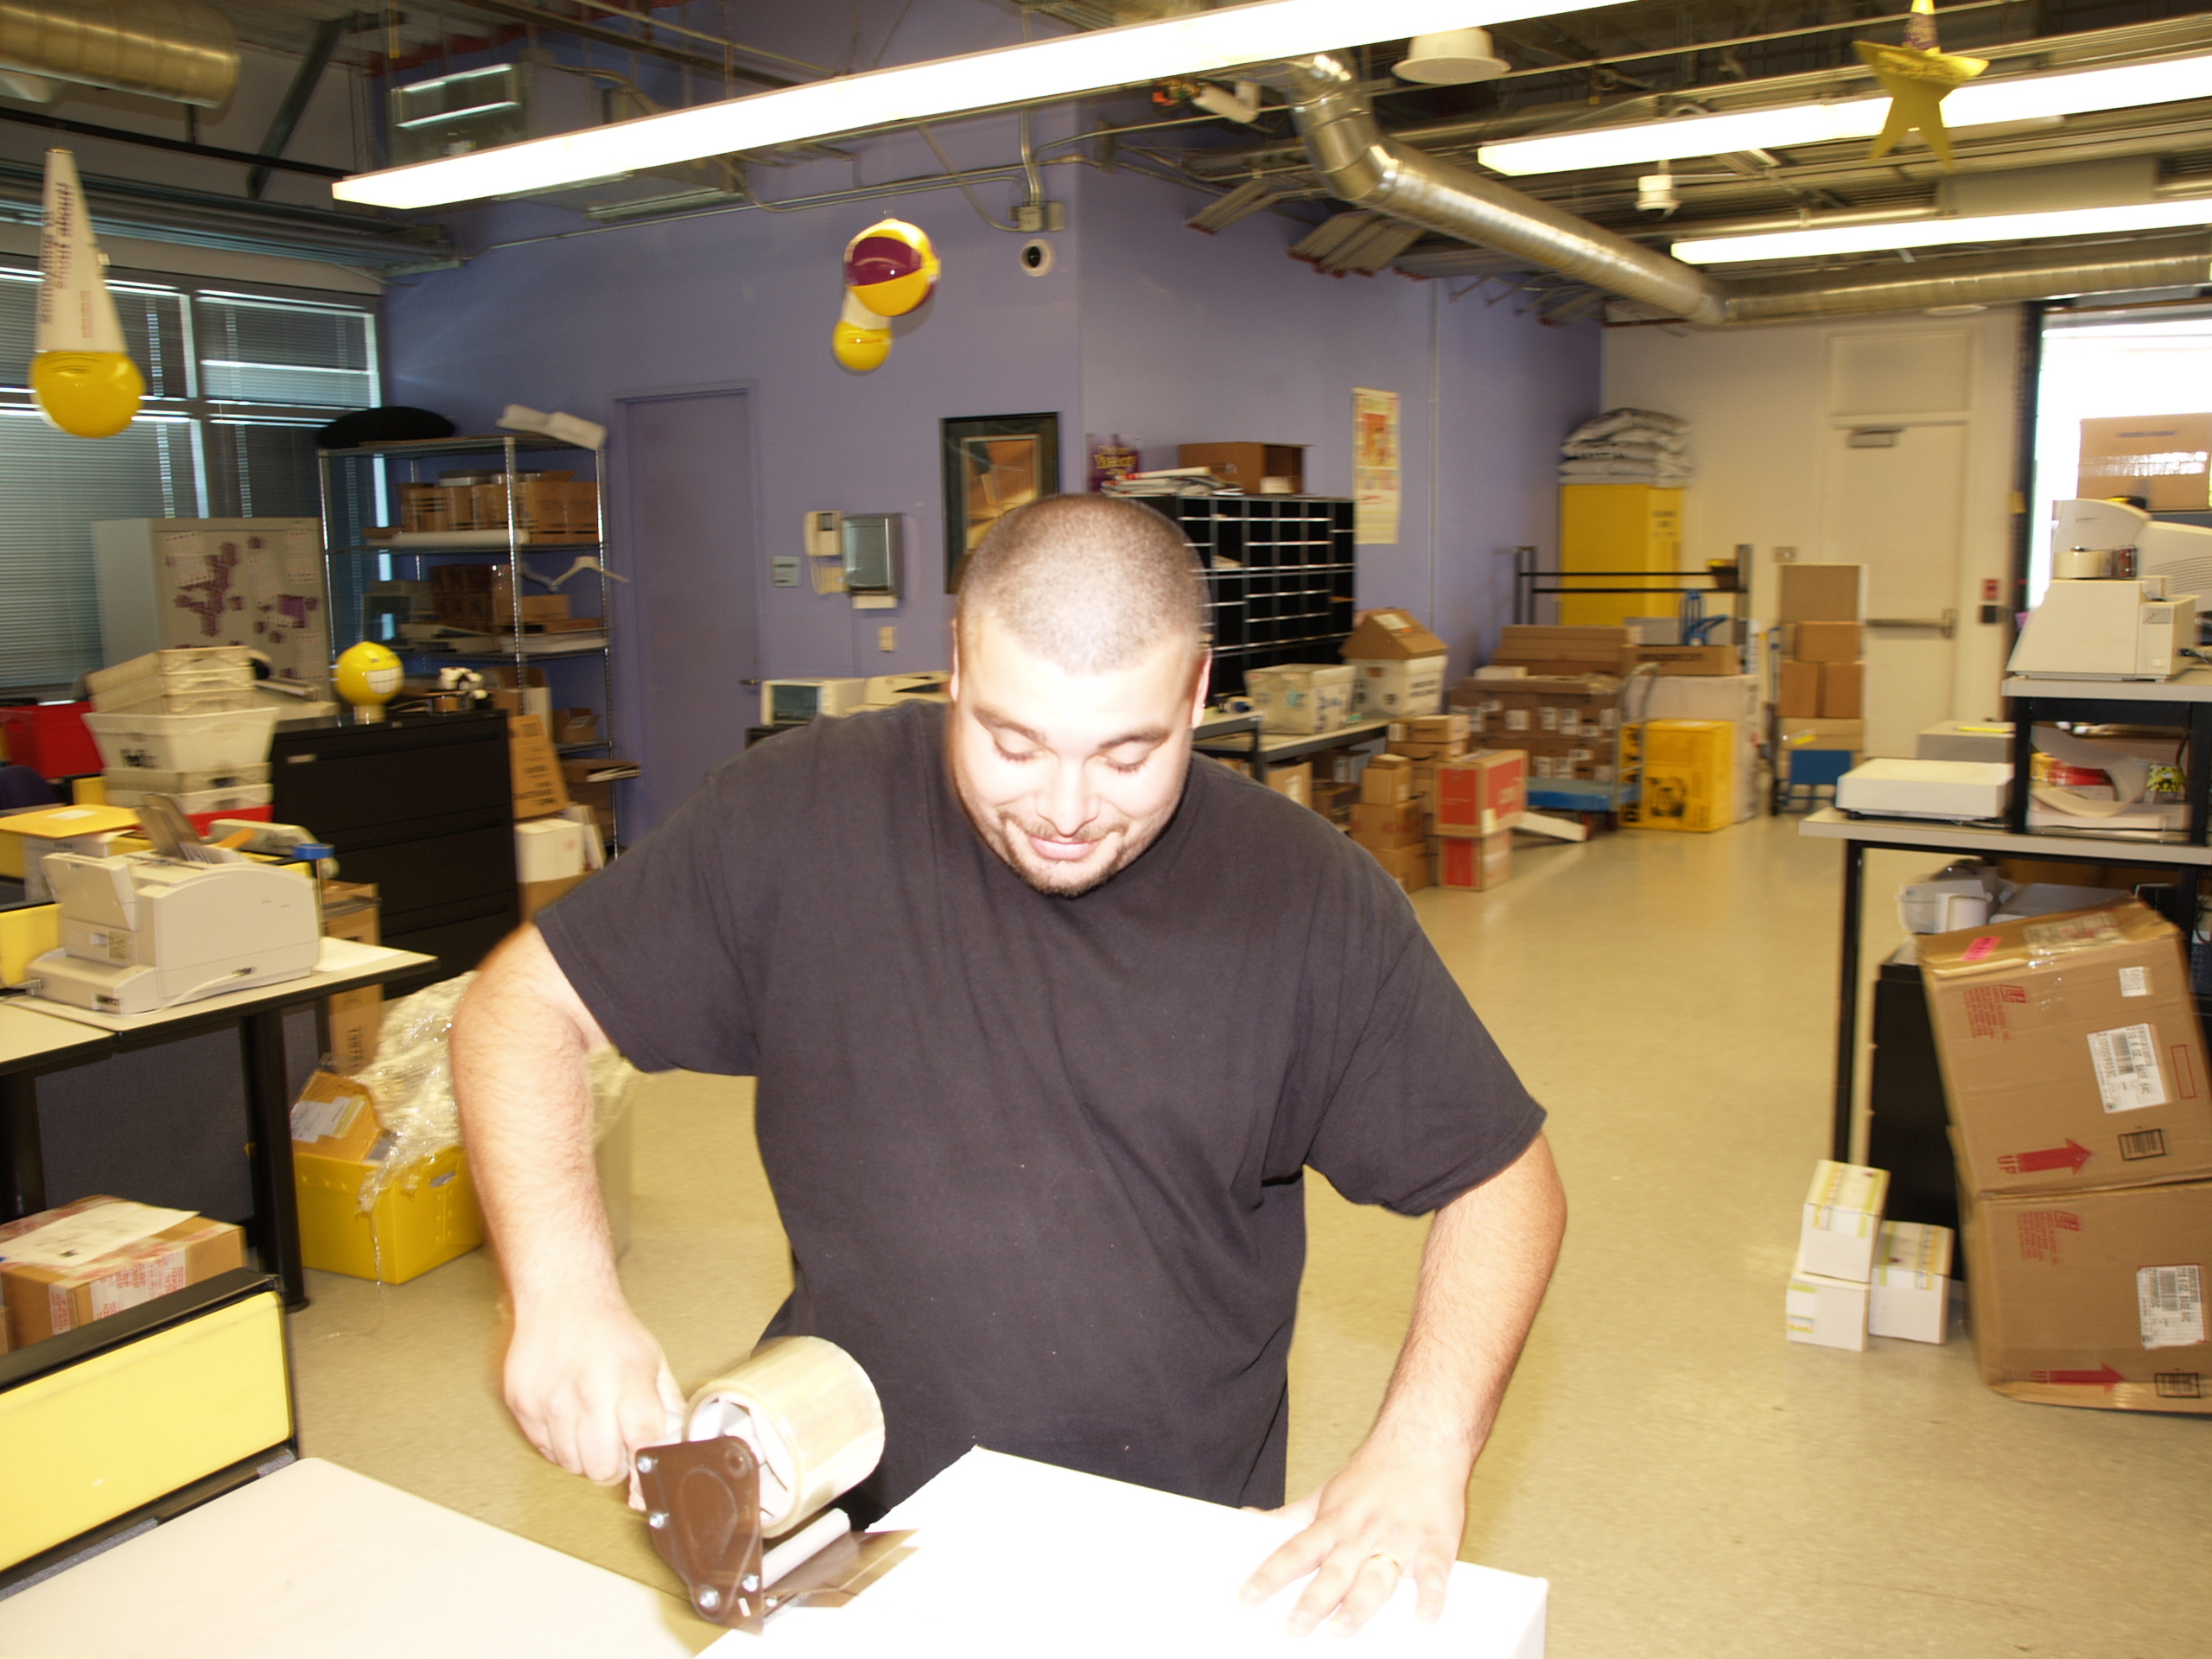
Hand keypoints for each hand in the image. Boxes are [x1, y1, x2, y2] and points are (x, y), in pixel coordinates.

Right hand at [503, 1291, 684, 1506]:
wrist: (562, 1298)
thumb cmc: (609, 1330)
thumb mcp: (652, 1362)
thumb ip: (666, 1407)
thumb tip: (675, 1448)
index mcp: (626, 1382)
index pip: (642, 1446)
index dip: (645, 1470)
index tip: (645, 1482)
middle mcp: (586, 1394)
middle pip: (601, 1469)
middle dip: (612, 1466)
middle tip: (614, 1445)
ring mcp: (549, 1402)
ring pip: (571, 1465)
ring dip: (584, 1455)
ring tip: (589, 1423)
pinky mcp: (522, 1405)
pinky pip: (544, 1451)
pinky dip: (558, 1444)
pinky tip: (567, 1415)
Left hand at [1237, 1436, 1468, 1637]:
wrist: (1424, 1438)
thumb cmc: (1373, 1475)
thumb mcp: (1325, 1493)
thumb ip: (1290, 1515)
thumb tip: (1248, 1518)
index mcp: (1334, 1523)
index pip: (1293, 1552)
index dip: (1269, 1576)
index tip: (1246, 1599)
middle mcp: (1363, 1534)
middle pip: (1334, 1571)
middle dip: (1314, 1600)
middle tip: (1295, 1627)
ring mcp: (1399, 1539)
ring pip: (1376, 1577)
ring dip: (1360, 1604)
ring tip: (1342, 1630)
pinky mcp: (1436, 1543)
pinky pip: (1433, 1572)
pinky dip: (1431, 1594)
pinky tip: (1425, 1617)